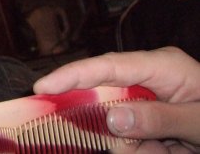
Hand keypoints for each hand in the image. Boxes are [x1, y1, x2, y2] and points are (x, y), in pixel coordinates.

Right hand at [33, 47, 199, 151]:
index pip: (109, 66)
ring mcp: (148, 94)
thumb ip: (160, 118)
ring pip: (117, 121)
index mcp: (163, 66)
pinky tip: (164, 147)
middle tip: (149, 145)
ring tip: (167, 146)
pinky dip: (143, 147)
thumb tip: (112, 117)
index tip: (43, 89)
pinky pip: (130, 133)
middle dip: (111, 124)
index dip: (73, 75)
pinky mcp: (149, 111)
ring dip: (139, 145)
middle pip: (106, 94)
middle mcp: (150, 75)